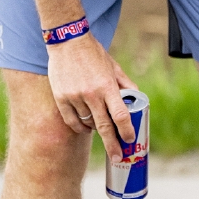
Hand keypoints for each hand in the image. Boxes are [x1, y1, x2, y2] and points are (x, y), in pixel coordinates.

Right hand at [47, 34, 138, 161]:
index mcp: (107, 86)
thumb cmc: (94, 54)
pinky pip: (72, 121)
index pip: (120, 115)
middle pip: (104, 127)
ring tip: (99, 128)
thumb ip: (125, 84)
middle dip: (112, 145)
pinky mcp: (61, 98)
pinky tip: (85, 127)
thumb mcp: (114, 66)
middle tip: (117, 157)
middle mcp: (91, 94)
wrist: (67, 41)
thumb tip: (137, 98)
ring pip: (87, 124)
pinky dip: (79, 127)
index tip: (130, 140)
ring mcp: (74, 97)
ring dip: (95, 130)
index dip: (126, 131)